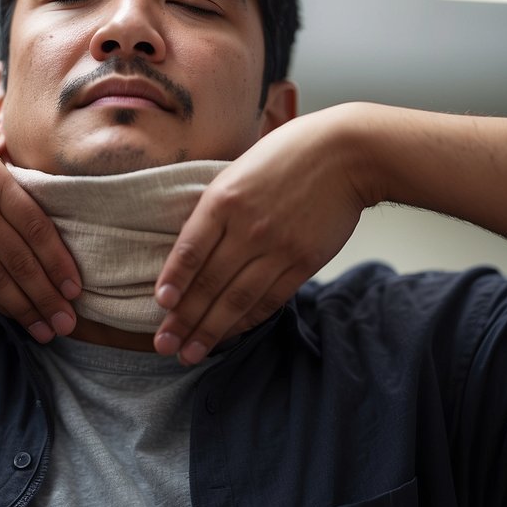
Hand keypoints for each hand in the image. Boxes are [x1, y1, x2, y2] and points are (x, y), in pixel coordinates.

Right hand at [0, 91, 80, 342]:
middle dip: (45, 296)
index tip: (76, 288)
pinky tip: (8, 308)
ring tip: (43, 329)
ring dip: (20, 306)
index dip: (58, 263)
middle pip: (17, 260)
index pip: (35, 229)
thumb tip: (35, 209)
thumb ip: (4, 177)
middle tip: (67, 323)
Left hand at [152, 109, 366, 363]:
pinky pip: (269, 299)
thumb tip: (191, 246)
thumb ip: (216, 207)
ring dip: (210, 330)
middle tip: (164, 344)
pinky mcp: (302, 261)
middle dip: (183, 319)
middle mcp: (246, 227)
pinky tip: (230, 333)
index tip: (160, 305)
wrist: (347, 153)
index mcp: (223, 200)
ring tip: (190, 353)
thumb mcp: (239, 169)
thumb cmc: (288, 154)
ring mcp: (276, 248)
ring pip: (236, 299)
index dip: (172, 282)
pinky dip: (247, 320)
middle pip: (208, 283)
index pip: (188, 251)